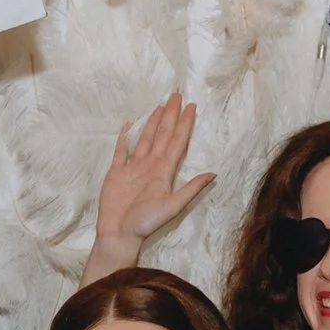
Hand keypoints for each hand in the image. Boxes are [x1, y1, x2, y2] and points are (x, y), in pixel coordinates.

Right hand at [93, 94, 212, 259]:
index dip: (185, 124)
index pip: (177, 142)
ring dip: (152, 122)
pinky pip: (120, 150)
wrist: (119, 233)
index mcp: (163, 171)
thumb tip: (213, 174)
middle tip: (177, 96)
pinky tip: (128, 125)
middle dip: (171, 116)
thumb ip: (191, 188)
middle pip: (162, 135)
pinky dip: (123, 137)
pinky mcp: (116, 172)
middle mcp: (150, 165)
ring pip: (144, 138)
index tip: (192, 107)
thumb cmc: (145, 222)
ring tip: (159, 106)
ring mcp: (133, 168)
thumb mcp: (173, 206)